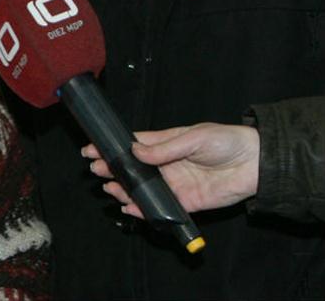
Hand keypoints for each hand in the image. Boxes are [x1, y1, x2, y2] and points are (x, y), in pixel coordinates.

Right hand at [83, 123, 260, 215]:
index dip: (111, 148)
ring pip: (141, 189)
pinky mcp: (185, 202)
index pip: (132, 146)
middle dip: (111, 170)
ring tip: (109, 188)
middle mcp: (165, 165)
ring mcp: (174, 184)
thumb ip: (164, 147)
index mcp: (165, 143)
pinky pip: (159, 208)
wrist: (255, 165)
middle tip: (95, 171)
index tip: (91, 149)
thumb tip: (136, 151)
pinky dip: (143, 210)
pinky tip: (128, 207)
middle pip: (132, 169)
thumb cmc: (225, 141)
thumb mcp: (193, 137)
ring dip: (123, 190)